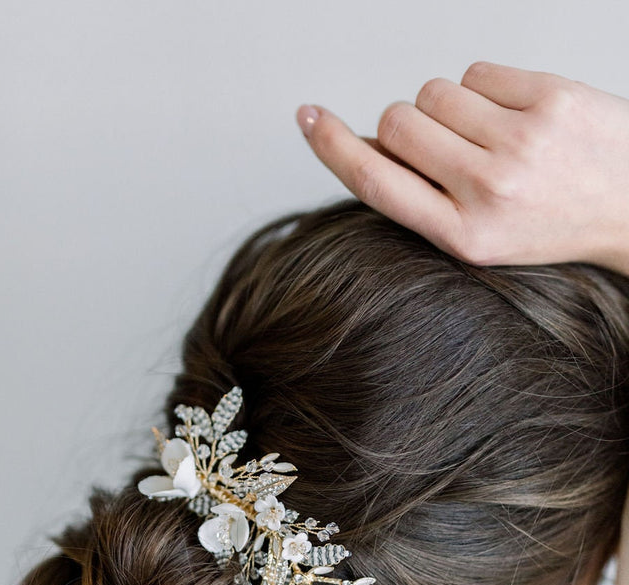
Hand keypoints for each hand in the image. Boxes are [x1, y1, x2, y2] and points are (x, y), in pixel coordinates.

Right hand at [296, 62, 628, 274]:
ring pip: (433, 92)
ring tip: (489, 134)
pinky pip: (477, 71)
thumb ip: (424, 196)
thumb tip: (366, 143)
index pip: (375, 182)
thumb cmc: (552, 222)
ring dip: (448, 105)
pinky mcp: (548, 99)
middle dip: (407, 124)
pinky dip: (486, 87)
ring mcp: (519, 142)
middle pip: (398, 122)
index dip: (332, 146)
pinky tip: (515, 115)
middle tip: (446, 146)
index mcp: (463, 236)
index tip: (308, 118)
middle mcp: (487, 191)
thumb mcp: (481, 236)